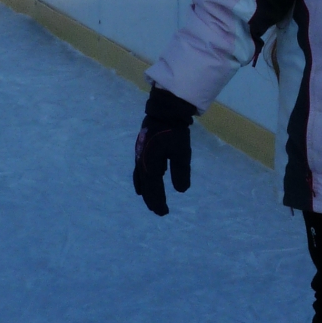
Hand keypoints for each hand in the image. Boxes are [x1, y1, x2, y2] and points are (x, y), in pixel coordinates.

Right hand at [133, 87, 197, 216]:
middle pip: (145, 185)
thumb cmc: (174, 131)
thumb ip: (181, 171)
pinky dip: (142, 180)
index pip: (153, 188)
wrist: (164, 110)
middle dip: (151, 199)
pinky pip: (140, 170)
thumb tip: (181, 190)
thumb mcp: (182, 152)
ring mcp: (140, 155)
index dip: (158, 201)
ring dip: (145, 190)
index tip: (163, 212)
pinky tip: (144, 182)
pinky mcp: (142, 149)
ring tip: (148, 200)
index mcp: (150, 164)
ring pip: (141, 178)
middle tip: (158, 211)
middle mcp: (142, 162)